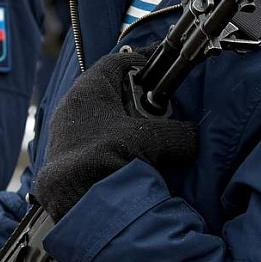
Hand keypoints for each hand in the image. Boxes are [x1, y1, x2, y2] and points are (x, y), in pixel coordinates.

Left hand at [33, 48, 198, 220]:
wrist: (74, 200)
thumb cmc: (106, 158)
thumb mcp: (151, 140)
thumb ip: (179, 134)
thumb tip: (194, 136)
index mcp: (89, 89)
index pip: (116, 62)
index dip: (140, 61)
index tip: (157, 66)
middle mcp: (73, 106)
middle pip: (110, 92)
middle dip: (136, 99)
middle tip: (159, 108)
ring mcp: (66, 132)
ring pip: (101, 119)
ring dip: (125, 126)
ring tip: (148, 139)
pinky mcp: (66, 157)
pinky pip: (94, 142)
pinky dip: (114, 145)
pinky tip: (130, 159)